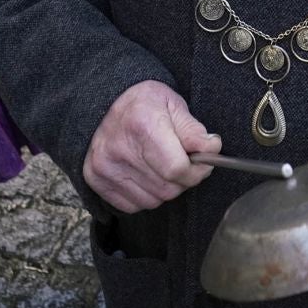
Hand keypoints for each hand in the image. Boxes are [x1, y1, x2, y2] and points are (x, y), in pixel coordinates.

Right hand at [83, 80, 219, 213]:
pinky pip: (133, 206)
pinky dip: (145, 195)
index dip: (197, 171)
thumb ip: (193, 130)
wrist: (105, 102)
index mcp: (142, 124)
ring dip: (165, 189)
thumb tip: (213, 150)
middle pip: (167, 188)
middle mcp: (119, 148)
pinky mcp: (95, 180)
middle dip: (184, 180)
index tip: (202, 163)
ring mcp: (104, 166)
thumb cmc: (144, 103)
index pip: (177, 169)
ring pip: (153, 201)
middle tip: (183, 162)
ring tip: (161, 166)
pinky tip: (144, 174)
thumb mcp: (174, 105)